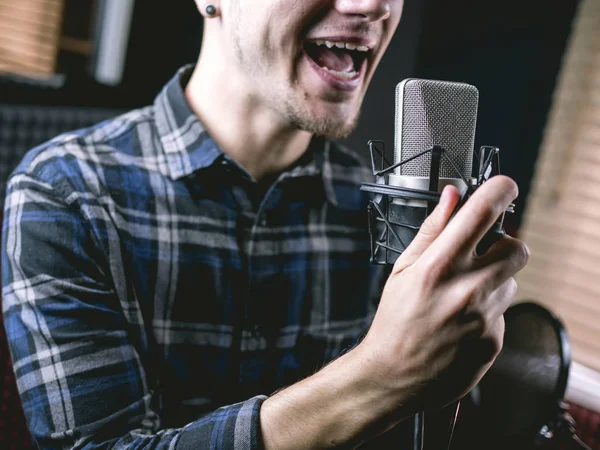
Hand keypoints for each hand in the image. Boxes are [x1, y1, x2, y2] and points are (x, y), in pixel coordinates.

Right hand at [358, 175, 528, 415]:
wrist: (395, 375)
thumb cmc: (394, 321)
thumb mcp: (403, 269)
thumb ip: (431, 230)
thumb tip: (452, 196)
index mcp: (439, 266)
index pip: (485, 212)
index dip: (501, 190)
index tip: (503, 187)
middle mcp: (467, 289)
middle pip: (517, 247)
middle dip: (504, 243)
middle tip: (481, 252)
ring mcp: (485, 317)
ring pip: (510, 281)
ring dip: (493, 280)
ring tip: (461, 296)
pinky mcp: (495, 340)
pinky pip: (503, 311)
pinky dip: (488, 309)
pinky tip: (462, 320)